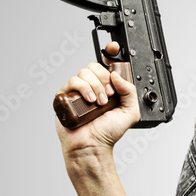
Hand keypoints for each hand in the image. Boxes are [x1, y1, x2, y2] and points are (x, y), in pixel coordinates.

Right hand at [54, 41, 139, 157]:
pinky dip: (83, 88)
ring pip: (85, 72)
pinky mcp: (65, 96)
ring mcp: (78, 91)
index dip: (110, 53)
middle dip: (104, 79)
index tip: (113, 50)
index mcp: (107, 87)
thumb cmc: (108, 132)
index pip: (107, 65)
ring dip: (95, 86)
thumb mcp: (130, 112)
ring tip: (99, 103)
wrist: (92, 146)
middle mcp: (92, 87)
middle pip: (96, 66)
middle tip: (110, 95)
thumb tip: (117, 76)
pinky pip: (73, 81)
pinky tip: (89, 101)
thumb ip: (130, 92)